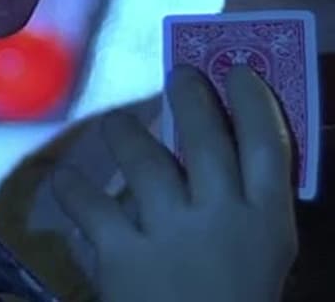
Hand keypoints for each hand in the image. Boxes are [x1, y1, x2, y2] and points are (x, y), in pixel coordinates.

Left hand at [49, 65, 296, 301]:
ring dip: (125, 132)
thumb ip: (251, 214)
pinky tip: (66, 183)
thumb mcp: (264, 265)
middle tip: (179, 72)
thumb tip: (226, 157)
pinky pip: (91, 206)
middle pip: (205, 136)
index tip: (237, 70)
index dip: (253, 100)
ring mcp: (169, 234)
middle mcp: (221, 218)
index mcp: (267, 224)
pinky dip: (74, 192)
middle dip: (191, 95)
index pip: (268, 144)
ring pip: (143, 158)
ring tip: (116, 124)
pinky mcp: (122, 255)